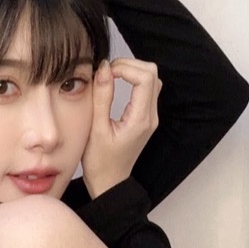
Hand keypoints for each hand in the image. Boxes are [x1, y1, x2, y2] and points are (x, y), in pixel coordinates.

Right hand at [81, 57, 161, 198]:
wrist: (109, 182)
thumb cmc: (100, 162)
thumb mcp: (96, 129)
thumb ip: (101, 96)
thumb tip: (104, 68)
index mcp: (140, 120)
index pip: (145, 78)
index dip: (125, 67)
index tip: (106, 72)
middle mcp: (151, 116)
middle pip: (152, 73)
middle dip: (129, 65)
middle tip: (107, 71)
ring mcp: (150, 117)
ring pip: (151, 79)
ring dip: (132, 71)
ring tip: (109, 77)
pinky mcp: (145, 117)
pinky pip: (146, 89)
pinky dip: (132, 80)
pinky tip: (116, 84)